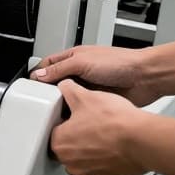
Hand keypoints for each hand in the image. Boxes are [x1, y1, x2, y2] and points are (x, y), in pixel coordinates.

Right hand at [30, 45, 159, 106]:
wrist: (145, 78)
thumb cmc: (120, 62)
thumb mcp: (82, 62)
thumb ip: (59, 69)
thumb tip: (38, 76)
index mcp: (73, 58)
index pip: (47, 66)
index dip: (37, 75)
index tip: (29, 88)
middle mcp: (79, 73)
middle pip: (55, 83)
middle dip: (47, 92)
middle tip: (40, 102)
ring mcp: (88, 87)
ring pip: (67, 96)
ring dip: (62, 103)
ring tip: (53, 111)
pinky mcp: (96, 100)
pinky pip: (80, 107)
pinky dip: (75, 111)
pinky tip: (70, 115)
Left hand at [49, 80, 146, 174]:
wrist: (143, 141)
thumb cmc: (115, 123)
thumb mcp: (85, 96)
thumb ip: (69, 89)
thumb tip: (65, 86)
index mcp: (59, 142)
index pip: (53, 130)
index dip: (65, 120)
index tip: (74, 116)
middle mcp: (70, 161)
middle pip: (66, 146)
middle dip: (75, 136)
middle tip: (88, 124)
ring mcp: (88, 172)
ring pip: (82, 158)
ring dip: (89, 148)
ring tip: (102, 134)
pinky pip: (100, 167)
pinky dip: (104, 158)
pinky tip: (113, 145)